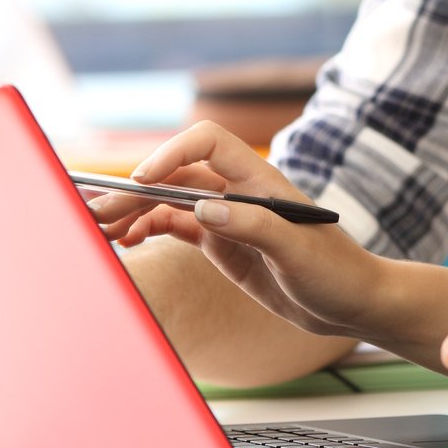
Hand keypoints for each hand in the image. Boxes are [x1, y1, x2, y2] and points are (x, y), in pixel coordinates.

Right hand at [83, 121, 383, 337]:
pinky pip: (175, 226)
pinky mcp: (222, 242)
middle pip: (175, 176)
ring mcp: (227, 217)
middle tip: (94, 212)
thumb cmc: (336, 273)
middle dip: (134, 189)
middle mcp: (238, 192)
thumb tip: (204, 208)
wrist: (353, 302)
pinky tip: (126, 241)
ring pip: (168, 202)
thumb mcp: (298, 252)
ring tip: (98, 228)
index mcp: (259, 181)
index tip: (142, 181)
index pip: (206, 144)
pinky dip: (147, 229)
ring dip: (132, 210)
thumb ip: (254, 227)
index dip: (171, 154)